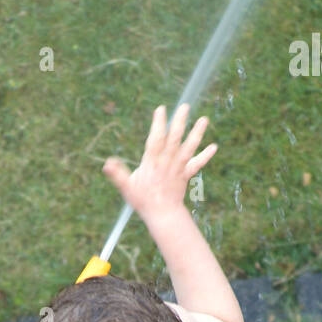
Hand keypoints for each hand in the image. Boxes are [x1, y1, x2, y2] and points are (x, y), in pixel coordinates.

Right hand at [102, 104, 216, 221]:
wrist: (162, 215)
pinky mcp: (186, 175)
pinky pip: (197, 164)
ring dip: (197, 134)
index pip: (156, 140)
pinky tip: (214, 147)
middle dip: (179, 122)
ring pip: (188, 148)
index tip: (161, 109)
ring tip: (204, 119)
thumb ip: (117, 174)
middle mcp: (167, 163)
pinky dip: (205, 156)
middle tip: (185, 106)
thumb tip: (107, 164)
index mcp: (152, 163)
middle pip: (174, 139)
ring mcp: (178, 168)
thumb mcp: (127, 187)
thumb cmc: (142, 200)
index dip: (158, 124)